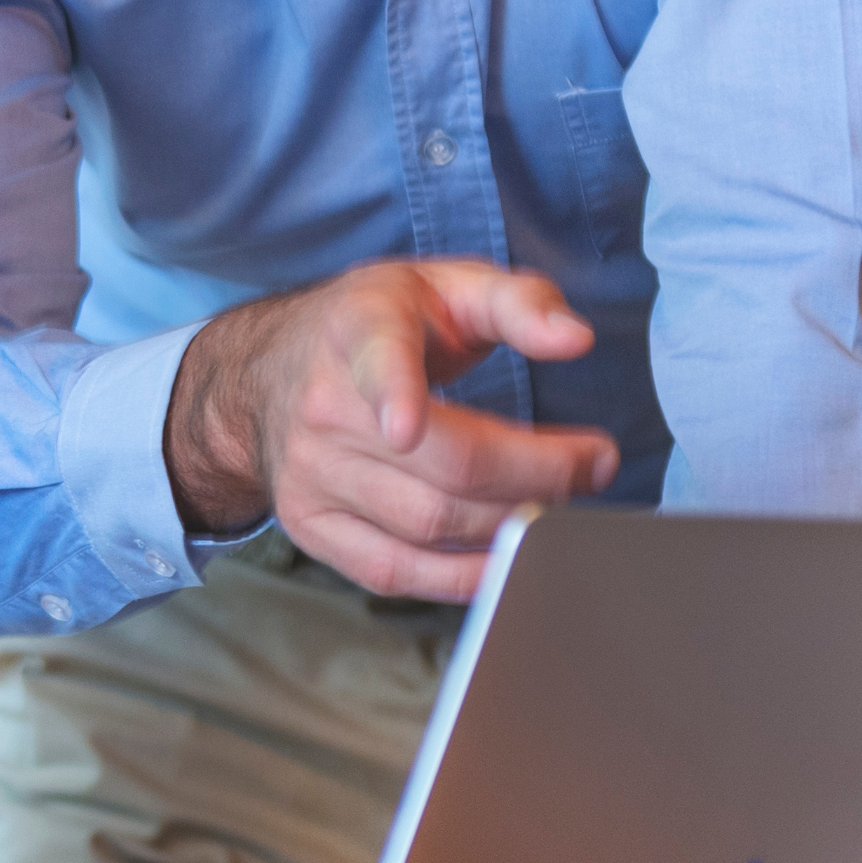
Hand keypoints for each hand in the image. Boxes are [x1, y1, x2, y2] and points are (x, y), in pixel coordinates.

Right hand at [164, 261, 618, 600]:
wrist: (267, 372)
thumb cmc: (379, 326)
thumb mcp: (444, 284)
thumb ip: (519, 302)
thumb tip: (576, 339)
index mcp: (359, 331)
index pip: (378, 363)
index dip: (394, 395)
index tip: (406, 427)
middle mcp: (324, 408)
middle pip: (445, 466)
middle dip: (539, 475)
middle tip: (594, 466)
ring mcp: (312, 476)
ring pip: (428, 525)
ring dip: (512, 527)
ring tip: (558, 506)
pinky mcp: (311, 527)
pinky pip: (395, 572)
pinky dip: (460, 578)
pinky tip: (506, 562)